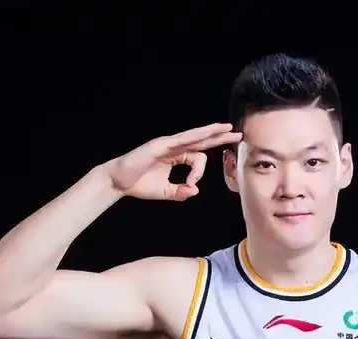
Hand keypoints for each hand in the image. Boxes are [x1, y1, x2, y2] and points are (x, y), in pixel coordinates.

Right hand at [107, 123, 240, 200]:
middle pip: (202, 140)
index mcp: (176, 156)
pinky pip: (180, 139)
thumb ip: (180, 192)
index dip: (199, 172)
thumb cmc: (140, 184)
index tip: (191, 183)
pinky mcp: (160, 145)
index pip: (198, 157)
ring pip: (194, 136)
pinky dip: (193, 136)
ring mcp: (167, 144)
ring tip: (227, 128)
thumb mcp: (165, 192)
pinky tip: (206, 132)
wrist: (119, 182)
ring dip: (211, 131)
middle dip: (220, 137)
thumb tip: (194, 191)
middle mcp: (174, 147)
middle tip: (238, 133)